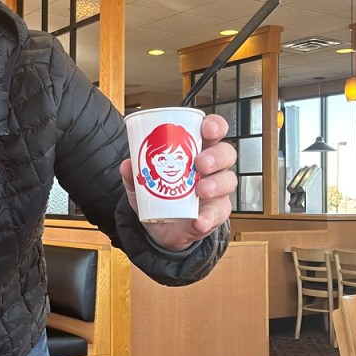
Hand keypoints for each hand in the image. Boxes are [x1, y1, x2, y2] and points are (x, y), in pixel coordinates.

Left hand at [121, 113, 236, 250]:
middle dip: (216, 155)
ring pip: (229, 181)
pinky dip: (209, 218)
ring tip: (200, 190)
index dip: (215, 126)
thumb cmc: (158, 197)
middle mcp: (212, 168)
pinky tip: (199, 221)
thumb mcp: (142, 185)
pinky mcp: (216, 213)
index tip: (206, 129)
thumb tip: (127, 165)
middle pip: (227, 153)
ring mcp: (218, 191)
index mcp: (197, 151)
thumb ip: (134, 175)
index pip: (213, 132)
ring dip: (216, 184)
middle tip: (200, 163)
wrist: (162, 229)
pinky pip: (218, 214)